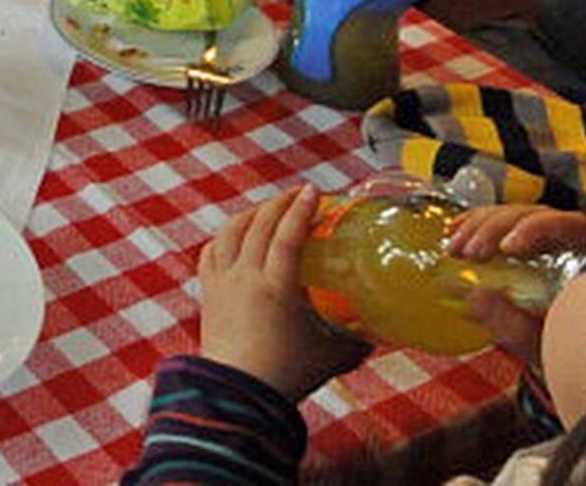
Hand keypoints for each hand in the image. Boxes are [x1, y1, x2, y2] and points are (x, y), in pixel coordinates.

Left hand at [198, 185, 370, 399]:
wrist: (237, 394)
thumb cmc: (284, 376)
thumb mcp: (330, 356)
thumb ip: (355, 341)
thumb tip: (378, 333)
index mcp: (275, 287)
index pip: (287, 236)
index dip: (301, 210)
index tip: (313, 191)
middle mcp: (245, 277)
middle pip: (259, 226)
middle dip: (279, 204)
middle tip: (297, 195)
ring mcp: (222, 282)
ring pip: (230, 233)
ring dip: (250, 214)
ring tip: (266, 209)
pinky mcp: (208, 293)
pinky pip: (211, 252)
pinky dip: (224, 237)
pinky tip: (233, 236)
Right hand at [448, 204, 585, 371]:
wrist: (571, 353)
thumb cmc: (568, 347)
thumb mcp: (543, 343)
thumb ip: (513, 324)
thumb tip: (477, 297)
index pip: (567, 224)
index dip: (533, 228)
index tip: (505, 246)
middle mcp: (571, 243)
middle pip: (530, 214)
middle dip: (492, 229)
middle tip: (468, 252)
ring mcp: (548, 240)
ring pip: (510, 214)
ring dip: (476, 227)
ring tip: (455, 249)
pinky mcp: (526, 242)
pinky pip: (499, 221)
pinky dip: (474, 225)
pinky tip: (455, 233)